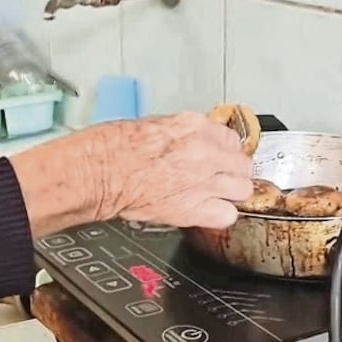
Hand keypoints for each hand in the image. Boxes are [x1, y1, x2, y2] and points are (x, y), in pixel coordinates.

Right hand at [11, 112, 252, 235]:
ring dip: (231, 193)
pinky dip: (221, 215)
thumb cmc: (114, 148)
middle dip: (233, 172)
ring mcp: (202, 181)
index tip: (220, 157)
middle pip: (243, 165)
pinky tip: (208, 211)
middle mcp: (205, 152)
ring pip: (243, 190)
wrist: (99, 170)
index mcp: (195, 126)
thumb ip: (185, 135)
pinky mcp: (192, 209)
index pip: (232, 139)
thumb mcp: (156, 126)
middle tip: (219, 177)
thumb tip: (196, 142)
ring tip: (215, 195)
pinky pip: (227, 215)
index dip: (226, 151)